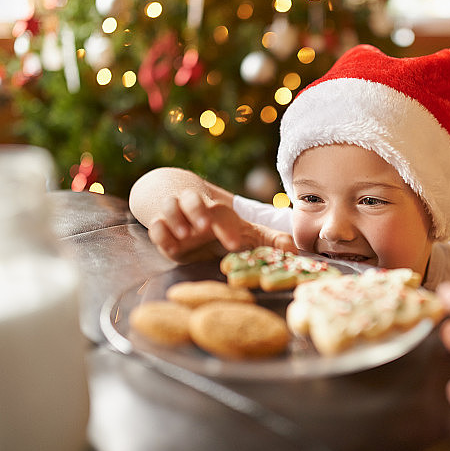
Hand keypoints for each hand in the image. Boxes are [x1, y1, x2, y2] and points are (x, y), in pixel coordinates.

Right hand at [148, 189, 295, 262]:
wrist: (186, 214)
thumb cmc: (221, 226)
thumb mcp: (244, 233)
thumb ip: (269, 241)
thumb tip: (294, 250)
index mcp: (217, 211)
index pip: (222, 213)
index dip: (228, 227)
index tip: (235, 245)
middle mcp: (195, 209)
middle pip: (193, 200)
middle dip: (198, 211)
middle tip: (204, 227)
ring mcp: (175, 217)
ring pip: (170, 206)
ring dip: (176, 217)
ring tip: (185, 234)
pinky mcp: (160, 228)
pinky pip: (154, 224)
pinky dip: (159, 231)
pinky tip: (168, 243)